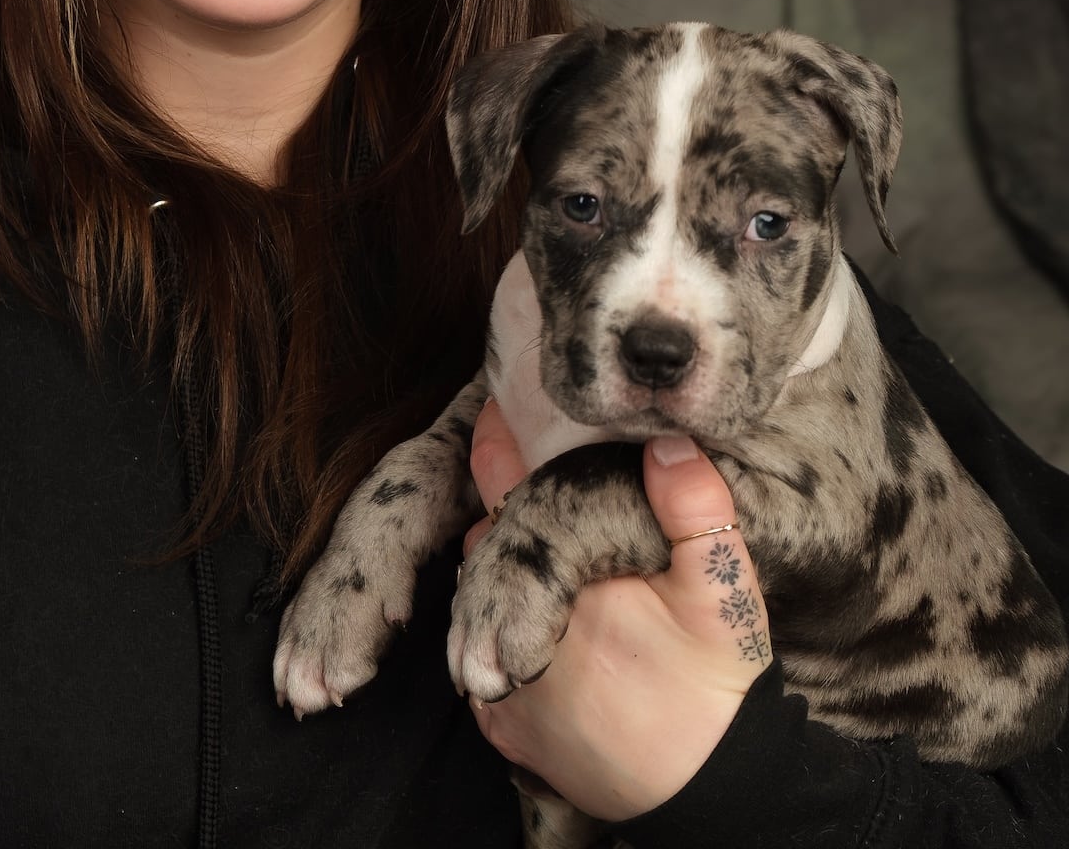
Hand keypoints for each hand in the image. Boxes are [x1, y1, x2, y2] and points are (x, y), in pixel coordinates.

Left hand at [463, 399, 772, 820]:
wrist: (710, 789)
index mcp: (563, 584)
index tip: (500, 410)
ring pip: (476, 594)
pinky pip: (478, 650)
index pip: (506, 491)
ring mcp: (499, 683)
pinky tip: (538, 613)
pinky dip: (497, 626)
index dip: (500, 444)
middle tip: (540, 486)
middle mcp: (513, 633)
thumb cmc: (716, 685)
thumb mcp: (724, 591)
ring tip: (544, 552)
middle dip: (508, 513)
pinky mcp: (501, 724)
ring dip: (500, 569)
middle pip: (486, 541)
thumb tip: (667, 442)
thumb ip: (696, 510)